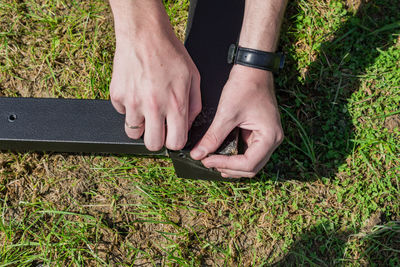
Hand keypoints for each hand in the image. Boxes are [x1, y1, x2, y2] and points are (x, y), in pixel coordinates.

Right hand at [109, 1, 200, 150]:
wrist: (144, 34)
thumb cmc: (171, 53)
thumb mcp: (194, 77)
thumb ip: (194, 105)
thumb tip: (188, 125)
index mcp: (175, 104)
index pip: (175, 142)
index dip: (175, 141)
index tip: (173, 135)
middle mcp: (153, 107)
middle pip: (152, 145)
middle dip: (157, 139)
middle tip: (158, 127)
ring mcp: (132, 102)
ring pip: (133, 132)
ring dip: (140, 124)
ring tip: (146, 108)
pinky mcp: (117, 95)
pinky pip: (122, 113)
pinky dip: (128, 107)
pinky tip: (136, 92)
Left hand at [190, 65, 283, 177]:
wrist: (253, 69)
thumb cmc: (245, 86)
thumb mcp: (227, 113)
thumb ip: (213, 137)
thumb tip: (198, 154)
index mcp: (270, 136)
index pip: (248, 164)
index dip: (226, 164)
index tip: (206, 160)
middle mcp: (273, 140)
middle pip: (251, 168)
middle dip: (229, 168)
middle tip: (207, 161)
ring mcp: (268, 137)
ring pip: (251, 163)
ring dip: (232, 165)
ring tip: (213, 160)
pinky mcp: (261, 133)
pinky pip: (249, 152)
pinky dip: (235, 157)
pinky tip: (221, 154)